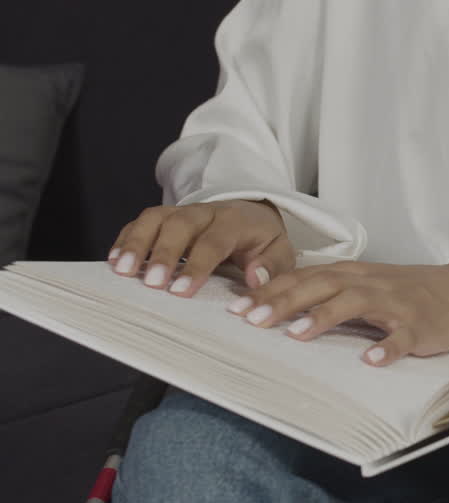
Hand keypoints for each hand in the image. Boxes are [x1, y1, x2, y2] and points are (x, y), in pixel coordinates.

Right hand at [108, 200, 293, 295]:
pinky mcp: (166, 217)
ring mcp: (183, 211)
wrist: (253, 214)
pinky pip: (142, 222)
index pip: (214, 241)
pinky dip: (126, 239)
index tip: (180, 290)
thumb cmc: (263, 240)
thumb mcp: (280, 251)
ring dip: (137, 243)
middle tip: (151, 284)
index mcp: (236, 221)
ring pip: (156, 219)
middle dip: (163, 253)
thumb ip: (272, 266)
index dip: (196, 265)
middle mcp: (206, 212)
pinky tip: (114, 261)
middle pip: (180, 224)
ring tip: (122, 271)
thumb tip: (255, 278)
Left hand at [225, 261, 448, 365]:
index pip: (304, 278)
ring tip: (296, 335)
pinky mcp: (420, 325)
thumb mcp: (365, 285)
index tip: (236, 308)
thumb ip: (328, 292)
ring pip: (354, 303)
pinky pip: (402, 337)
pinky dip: (387, 348)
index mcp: (352, 275)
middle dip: (284, 302)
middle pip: (320, 286)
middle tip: (251, 320)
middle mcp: (369, 284)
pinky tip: (370, 360)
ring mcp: (395, 304)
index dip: (270, 291)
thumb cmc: (408, 292)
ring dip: (324, 317)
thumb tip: (280, 307)